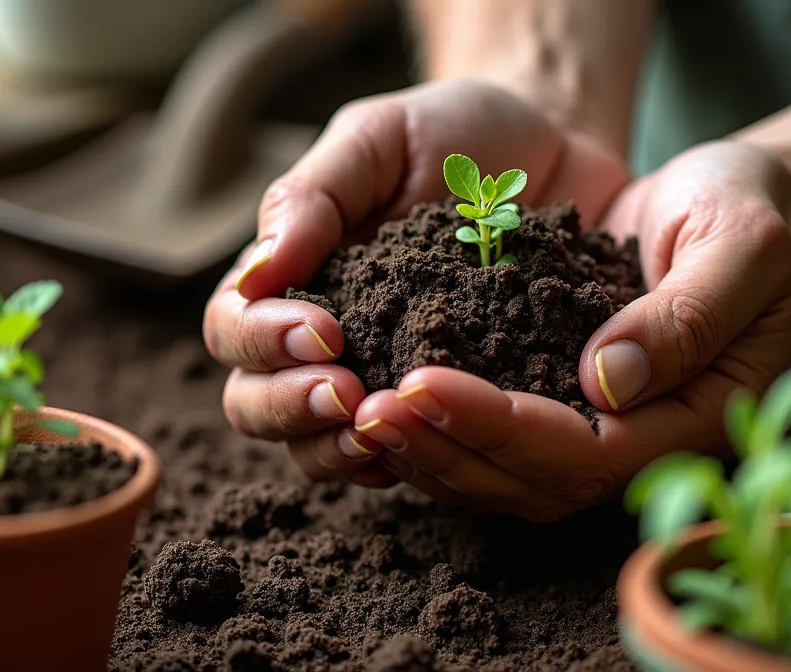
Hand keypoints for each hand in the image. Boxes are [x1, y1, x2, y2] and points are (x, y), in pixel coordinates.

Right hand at [202, 80, 629, 488]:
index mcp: (290, 278)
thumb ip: (312, 195)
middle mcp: (320, 342)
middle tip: (346, 391)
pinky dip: (406, 466)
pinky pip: (404, 462)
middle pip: (254, 404)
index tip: (324, 330)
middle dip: (288, 406)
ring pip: (315, 450)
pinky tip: (435, 454)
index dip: (262, 340)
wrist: (557, 154)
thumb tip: (257, 275)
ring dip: (335, 449)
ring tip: (380, 430)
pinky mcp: (442, 412)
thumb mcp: (380, 138)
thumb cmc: (456, 138)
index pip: (233, 327)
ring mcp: (376, 381)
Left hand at [352, 141, 790, 520]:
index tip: (426, 382)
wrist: (737, 200)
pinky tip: (380, 397)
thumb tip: (607, 383)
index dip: (504, 426)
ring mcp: (598, 433)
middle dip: (448, 447)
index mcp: (695, 418)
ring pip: (503, 476)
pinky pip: (492, 441)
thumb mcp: (742, 243)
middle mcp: (642, 443)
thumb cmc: (752, 212)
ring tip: (360, 411)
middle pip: (533, 481)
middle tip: (369, 408)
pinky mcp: (559, 404)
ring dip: (429, 449)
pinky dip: (436, 429)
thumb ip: (690, 313)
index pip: (589, 453)